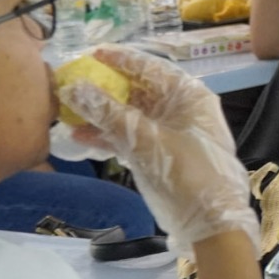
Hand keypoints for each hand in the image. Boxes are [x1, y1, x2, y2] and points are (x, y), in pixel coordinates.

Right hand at [55, 46, 259, 253]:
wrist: (211, 223)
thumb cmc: (187, 174)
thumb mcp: (146, 140)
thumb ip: (109, 114)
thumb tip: (74, 87)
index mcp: (189, 97)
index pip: (152, 68)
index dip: (121, 60)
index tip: (91, 55)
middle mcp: (181, 110)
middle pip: (138, 90)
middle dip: (104, 89)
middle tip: (71, 84)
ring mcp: (170, 133)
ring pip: (131, 116)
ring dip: (100, 115)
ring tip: (67, 111)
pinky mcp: (160, 155)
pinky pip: (131, 138)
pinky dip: (108, 136)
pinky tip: (80, 136)